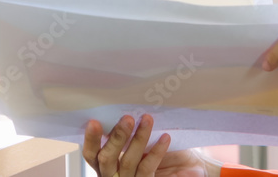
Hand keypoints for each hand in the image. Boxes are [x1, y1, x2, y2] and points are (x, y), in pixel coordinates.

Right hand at [83, 115, 213, 176]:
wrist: (186, 170)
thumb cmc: (165, 156)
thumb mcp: (141, 143)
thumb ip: (130, 133)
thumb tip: (130, 108)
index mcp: (108, 165)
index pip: (92, 155)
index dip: (91, 140)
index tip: (94, 122)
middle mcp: (114, 175)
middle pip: (107, 159)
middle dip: (116, 137)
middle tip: (127, 118)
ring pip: (128, 162)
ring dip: (138, 139)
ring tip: (147, 120)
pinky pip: (148, 169)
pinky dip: (156, 152)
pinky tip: (165, 138)